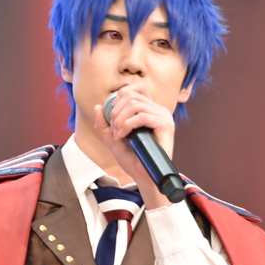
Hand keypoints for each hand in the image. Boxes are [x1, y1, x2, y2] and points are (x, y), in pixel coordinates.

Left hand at [93, 84, 176, 207]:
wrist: (142, 176)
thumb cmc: (131, 158)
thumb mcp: (112, 139)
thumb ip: (103, 124)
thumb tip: (98, 106)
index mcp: (150, 109)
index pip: (137, 88)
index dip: (120, 95)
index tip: (112, 114)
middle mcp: (159, 110)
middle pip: (132, 94)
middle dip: (115, 110)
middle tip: (113, 128)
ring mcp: (164, 117)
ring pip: (135, 104)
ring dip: (120, 119)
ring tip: (117, 134)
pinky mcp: (166, 126)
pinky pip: (143, 116)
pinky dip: (127, 124)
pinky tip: (123, 135)